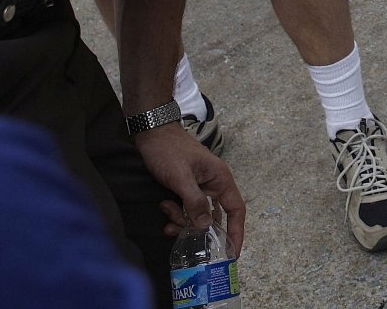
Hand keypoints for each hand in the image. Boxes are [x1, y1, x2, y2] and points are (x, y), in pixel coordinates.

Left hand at [135, 122, 247, 254]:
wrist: (150, 133)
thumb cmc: (168, 150)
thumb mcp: (181, 177)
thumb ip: (194, 202)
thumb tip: (206, 227)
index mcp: (220, 179)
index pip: (237, 210)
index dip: (236, 232)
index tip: (232, 253)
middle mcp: (213, 185)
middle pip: (213, 217)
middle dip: (197, 229)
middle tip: (179, 232)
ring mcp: (199, 187)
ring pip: (197, 216)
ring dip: (182, 220)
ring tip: (166, 210)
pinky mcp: (185, 189)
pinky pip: (185, 210)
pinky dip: (175, 214)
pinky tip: (164, 207)